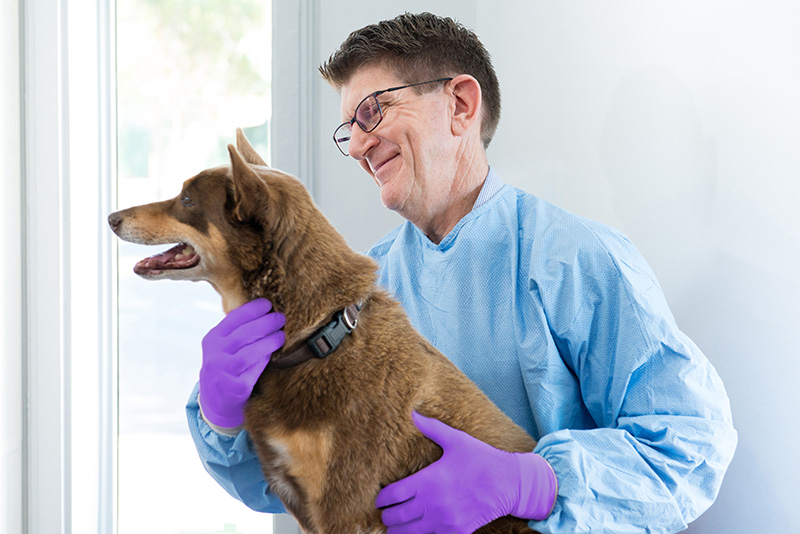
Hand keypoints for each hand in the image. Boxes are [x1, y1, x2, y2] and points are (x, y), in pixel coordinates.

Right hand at [199, 298, 284, 427]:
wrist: (216, 401)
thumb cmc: (226, 366)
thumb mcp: (223, 346)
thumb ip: (237, 330)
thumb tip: (265, 310)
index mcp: (212, 339)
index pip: (232, 319)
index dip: (251, 309)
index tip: (268, 303)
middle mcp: (215, 355)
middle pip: (243, 334)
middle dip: (264, 323)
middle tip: (280, 318)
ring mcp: (224, 372)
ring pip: (249, 353)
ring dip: (269, 341)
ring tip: (281, 335)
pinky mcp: (236, 387)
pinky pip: (254, 370)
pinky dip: (265, 359)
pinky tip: (274, 353)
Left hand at [376, 412, 556, 533]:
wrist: (509, 483)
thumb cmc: (481, 459)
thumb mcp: (456, 440)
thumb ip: (431, 428)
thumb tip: (412, 413)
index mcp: (428, 481)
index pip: (392, 496)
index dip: (381, 498)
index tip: (380, 498)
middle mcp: (432, 504)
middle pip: (395, 518)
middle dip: (387, 515)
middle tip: (387, 511)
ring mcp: (443, 521)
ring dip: (399, 530)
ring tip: (397, 524)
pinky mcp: (456, 532)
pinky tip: (418, 529)